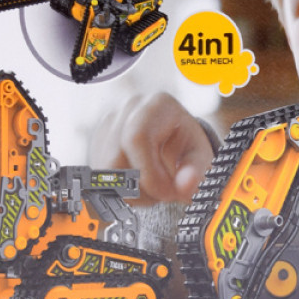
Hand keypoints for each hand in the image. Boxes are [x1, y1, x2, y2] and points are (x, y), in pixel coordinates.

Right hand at [89, 92, 214, 203]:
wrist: (174, 139)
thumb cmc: (187, 145)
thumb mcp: (201, 157)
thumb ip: (196, 172)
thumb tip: (185, 186)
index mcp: (157, 105)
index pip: (137, 138)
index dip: (148, 173)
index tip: (166, 193)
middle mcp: (128, 109)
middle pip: (115, 160)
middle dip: (140, 187)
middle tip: (162, 193)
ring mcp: (108, 125)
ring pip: (104, 173)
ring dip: (130, 192)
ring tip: (153, 188)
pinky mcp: (97, 143)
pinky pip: (100, 177)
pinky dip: (120, 190)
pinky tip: (139, 185)